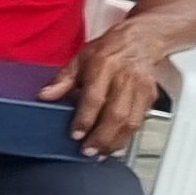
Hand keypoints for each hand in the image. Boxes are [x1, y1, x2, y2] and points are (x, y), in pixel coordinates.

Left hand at [50, 21, 176, 155]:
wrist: (142, 40)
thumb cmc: (108, 50)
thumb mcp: (79, 59)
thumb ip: (62, 80)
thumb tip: (45, 95)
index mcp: (104, 67)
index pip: (95, 97)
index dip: (85, 119)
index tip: (75, 134)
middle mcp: (125, 79)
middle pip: (116, 114)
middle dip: (101, 137)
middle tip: (87, 151)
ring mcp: (140, 89)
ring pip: (131, 121)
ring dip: (115, 142)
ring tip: (100, 153)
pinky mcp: (150, 98)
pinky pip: (139, 121)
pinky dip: (127, 137)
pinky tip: (114, 145)